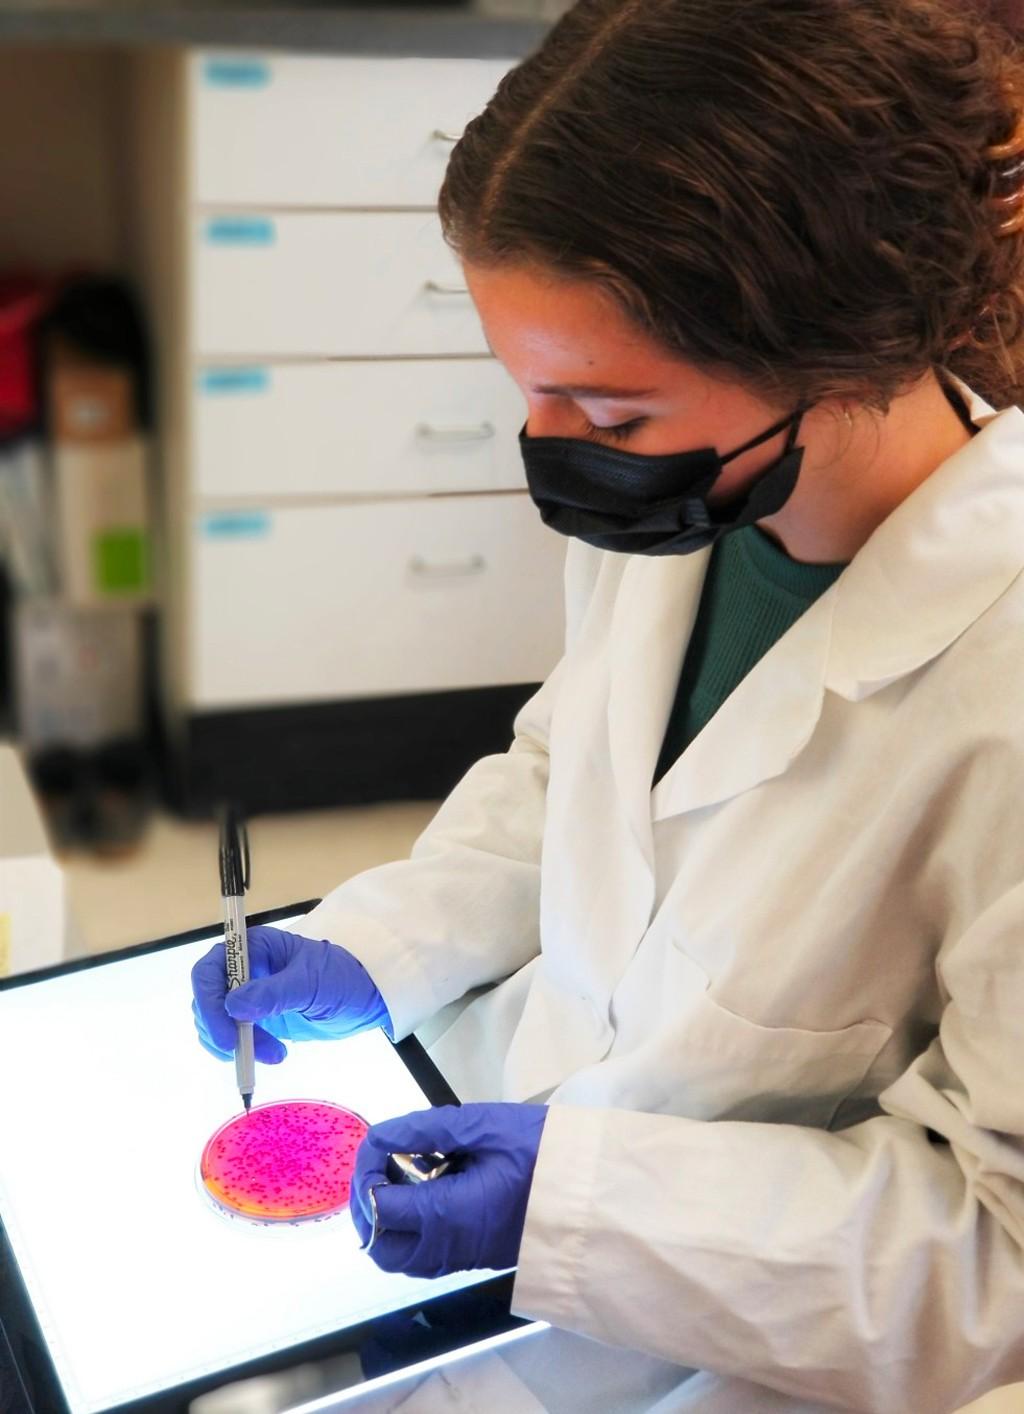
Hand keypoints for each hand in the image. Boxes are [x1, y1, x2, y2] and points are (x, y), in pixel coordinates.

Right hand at [191, 924, 390, 1064]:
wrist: (362, 998)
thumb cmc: (340, 977)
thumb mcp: (310, 983)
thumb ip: (274, 993)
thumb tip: (235, 1006)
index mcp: (253, 947)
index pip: (209, 970)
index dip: (209, 1002)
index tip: (227, 1035)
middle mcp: (242, 969)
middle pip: (208, 1000)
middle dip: (222, 1030)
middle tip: (247, 1054)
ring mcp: (246, 995)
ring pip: (216, 1022)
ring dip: (236, 1045)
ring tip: (274, 1054)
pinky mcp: (253, 1019)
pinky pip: (230, 1037)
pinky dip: (241, 1052)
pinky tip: (269, 1055)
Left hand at [351, 1102, 547, 1277]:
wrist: (592, 1190)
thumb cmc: (541, 1151)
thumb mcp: (483, 1125)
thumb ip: (425, 1130)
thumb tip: (380, 1136)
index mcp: (445, 1215)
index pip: (378, 1204)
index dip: (365, 1173)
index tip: (377, 1144)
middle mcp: (447, 1247)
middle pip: (381, 1246)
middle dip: (369, 1209)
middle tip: (381, 1168)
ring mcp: (462, 1259)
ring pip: (403, 1257)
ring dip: (391, 1221)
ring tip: (407, 1176)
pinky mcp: (476, 1258)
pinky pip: (428, 1256)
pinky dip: (414, 1230)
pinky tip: (433, 1190)